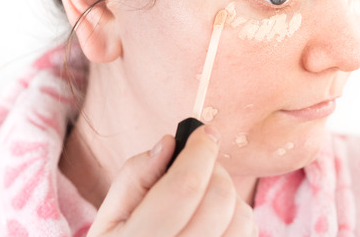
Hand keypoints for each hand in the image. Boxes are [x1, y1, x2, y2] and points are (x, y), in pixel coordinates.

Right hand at [88, 125, 257, 235]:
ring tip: (202, 197)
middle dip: (213, 170)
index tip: (205, 133)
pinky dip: (237, 217)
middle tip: (198, 167)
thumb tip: (169, 144)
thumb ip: (134, 177)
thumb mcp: (110, 217)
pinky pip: (248, 234)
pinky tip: (214, 219)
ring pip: (241, 217)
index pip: (184, 187)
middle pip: (219, 199)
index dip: (199, 152)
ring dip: (227, 195)